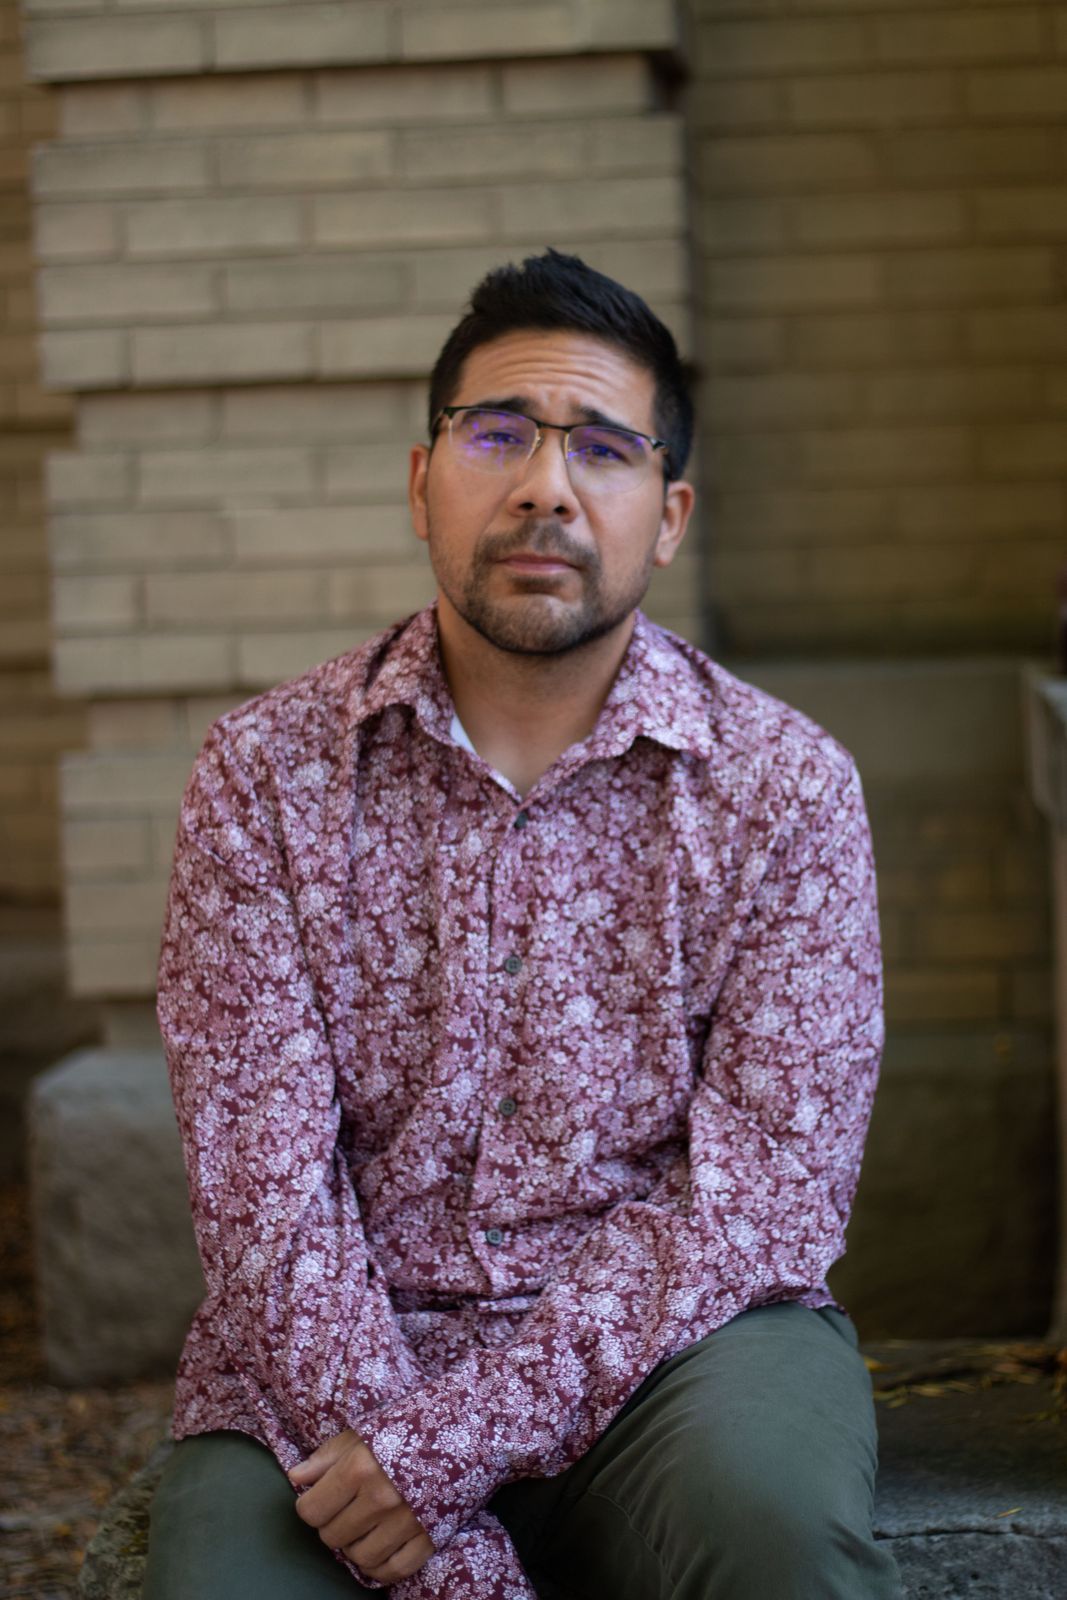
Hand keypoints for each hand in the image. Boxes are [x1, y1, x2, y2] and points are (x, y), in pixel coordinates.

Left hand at [289, 1429, 434, 1583]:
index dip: (312, 1506)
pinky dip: (382, 1566)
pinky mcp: (430, 1537)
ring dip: (355, 1546)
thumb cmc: (411, 1423)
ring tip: (365, 1527)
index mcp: (360, 1467)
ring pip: (360, 1558)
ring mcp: (407, 1522)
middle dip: (333, 1525)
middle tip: (346, 1510)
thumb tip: (296, 1477)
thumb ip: (328, 1456)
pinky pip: (393, 1571)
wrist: (470, 1425)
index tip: (322, 1498)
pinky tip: (382, 1547)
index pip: (311, 1511)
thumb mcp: (366, 1431)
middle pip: (332, 1537)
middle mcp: (380, 1499)